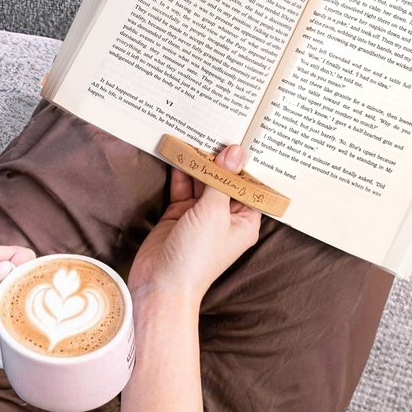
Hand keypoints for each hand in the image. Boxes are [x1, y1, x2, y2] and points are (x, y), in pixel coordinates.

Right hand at [128, 145, 260, 306]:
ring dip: (199, 162)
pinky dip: (181, 172)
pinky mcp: (178, 215)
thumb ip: (221, 180)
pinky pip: (183, 188)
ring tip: (197, 132)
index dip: (247, 163)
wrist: (161, 285)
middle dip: (220, 158)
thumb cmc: (196, 256)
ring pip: (203, 182)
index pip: (250, 185)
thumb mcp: (214, 213)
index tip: (245, 134)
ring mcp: (201, 216)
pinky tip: (179, 150)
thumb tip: (235, 151)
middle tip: (218, 126)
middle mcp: (225, 217)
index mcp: (245, 221)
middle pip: (225, 181)